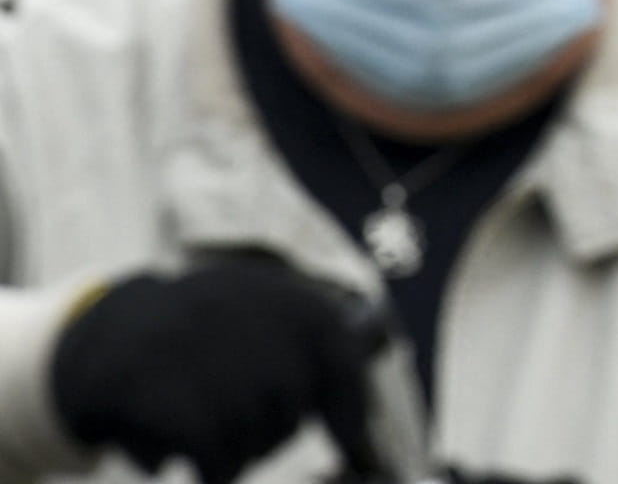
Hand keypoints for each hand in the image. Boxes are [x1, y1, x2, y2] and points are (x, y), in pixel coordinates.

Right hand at [52, 262, 379, 483]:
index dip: (350, 409)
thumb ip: (313, 362)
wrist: (109, 331)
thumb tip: (361, 440)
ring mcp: (212, 357)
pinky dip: (213, 468)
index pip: (342, 360)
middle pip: (293, 411)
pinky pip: (217, 457)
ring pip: (255, 440)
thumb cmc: (204, 336)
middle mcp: (255, 321)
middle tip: (238, 413)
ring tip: (209, 424)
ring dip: (237, 450)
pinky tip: (201, 459)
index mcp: (287, 299)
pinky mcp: (171, 396)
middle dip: (272, 429)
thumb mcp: (263, 319)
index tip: (354, 445)